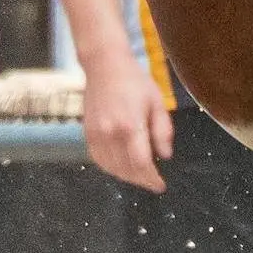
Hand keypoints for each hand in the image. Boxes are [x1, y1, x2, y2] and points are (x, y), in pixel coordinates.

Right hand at [81, 51, 173, 191]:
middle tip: (153, 182)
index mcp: (131, 125)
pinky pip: (98, 160)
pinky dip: (111, 169)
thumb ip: (162, 130)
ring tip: (140, 177)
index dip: (151, 178)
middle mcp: (111, 134)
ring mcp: (96, 135)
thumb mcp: (156, 102)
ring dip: (127, 177)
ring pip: (111, 168)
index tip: (161, 185)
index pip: (141, 163)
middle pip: (126, 169)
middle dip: (141, 180)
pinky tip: (121, 168)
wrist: (105, 66)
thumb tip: (166, 156)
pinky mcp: (87, 134)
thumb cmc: (135, 81)